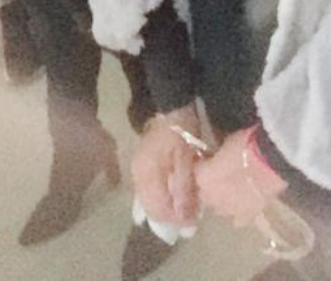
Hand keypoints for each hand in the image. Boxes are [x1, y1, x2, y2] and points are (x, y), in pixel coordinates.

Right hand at [131, 106, 201, 225]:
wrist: (173, 108)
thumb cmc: (181, 131)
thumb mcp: (186, 159)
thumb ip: (183, 188)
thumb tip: (184, 219)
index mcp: (146, 175)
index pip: (157, 209)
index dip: (175, 219)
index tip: (193, 222)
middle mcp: (137, 176)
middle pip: (151, 207)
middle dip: (170, 216)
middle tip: (191, 219)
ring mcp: (137, 171)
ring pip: (149, 200)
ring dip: (166, 208)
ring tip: (185, 209)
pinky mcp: (142, 167)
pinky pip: (150, 191)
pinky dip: (162, 197)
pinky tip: (175, 196)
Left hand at [195, 128, 286, 227]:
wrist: (270, 161)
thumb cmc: (247, 145)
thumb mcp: (227, 142)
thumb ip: (220, 154)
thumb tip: (219, 157)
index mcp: (203, 177)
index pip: (196, 172)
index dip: (205, 165)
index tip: (212, 159)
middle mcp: (210, 197)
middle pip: (205, 194)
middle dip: (211, 186)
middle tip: (223, 175)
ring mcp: (228, 209)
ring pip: (219, 208)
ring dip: (222, 200)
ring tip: (234, 189)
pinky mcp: (247, 216)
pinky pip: (237, 219)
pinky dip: (238, 213)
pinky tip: (244, 203)